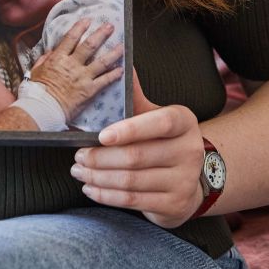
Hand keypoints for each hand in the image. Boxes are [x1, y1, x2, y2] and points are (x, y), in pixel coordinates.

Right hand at [29, 19, 123, 121]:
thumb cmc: (37, 91)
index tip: (87, 20)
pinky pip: (105, 80)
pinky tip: (121, 70)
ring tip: (121, 46)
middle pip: (90, 46)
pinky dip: (114, 75)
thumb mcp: (36, 70)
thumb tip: (51, 51)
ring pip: (101, 62)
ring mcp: (82, 77)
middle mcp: (72, 65)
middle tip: (110, 26)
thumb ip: (45, 59)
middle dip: (101, 34)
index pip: (71, 38)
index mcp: (58, 58)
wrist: (43, 108)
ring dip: (113, 53)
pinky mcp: (89, 90)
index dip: (80, 27)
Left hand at [69, 70, 204, 227]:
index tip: (101, 135)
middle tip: (78, 155)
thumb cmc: (162, 140)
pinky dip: (107, 195)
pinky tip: (91, 188)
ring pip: (131, 180)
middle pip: (137, 156)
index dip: (129, 130)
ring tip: (78, 171)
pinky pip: (133, 200)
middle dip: (100, 157)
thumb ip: (135, 95)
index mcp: (183, 121)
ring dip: (98, 177)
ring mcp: (184, 180)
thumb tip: (120, 64)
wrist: (190, 179)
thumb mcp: (154, 115)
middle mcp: (189, 150)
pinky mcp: (175, 205)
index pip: (158, 123)